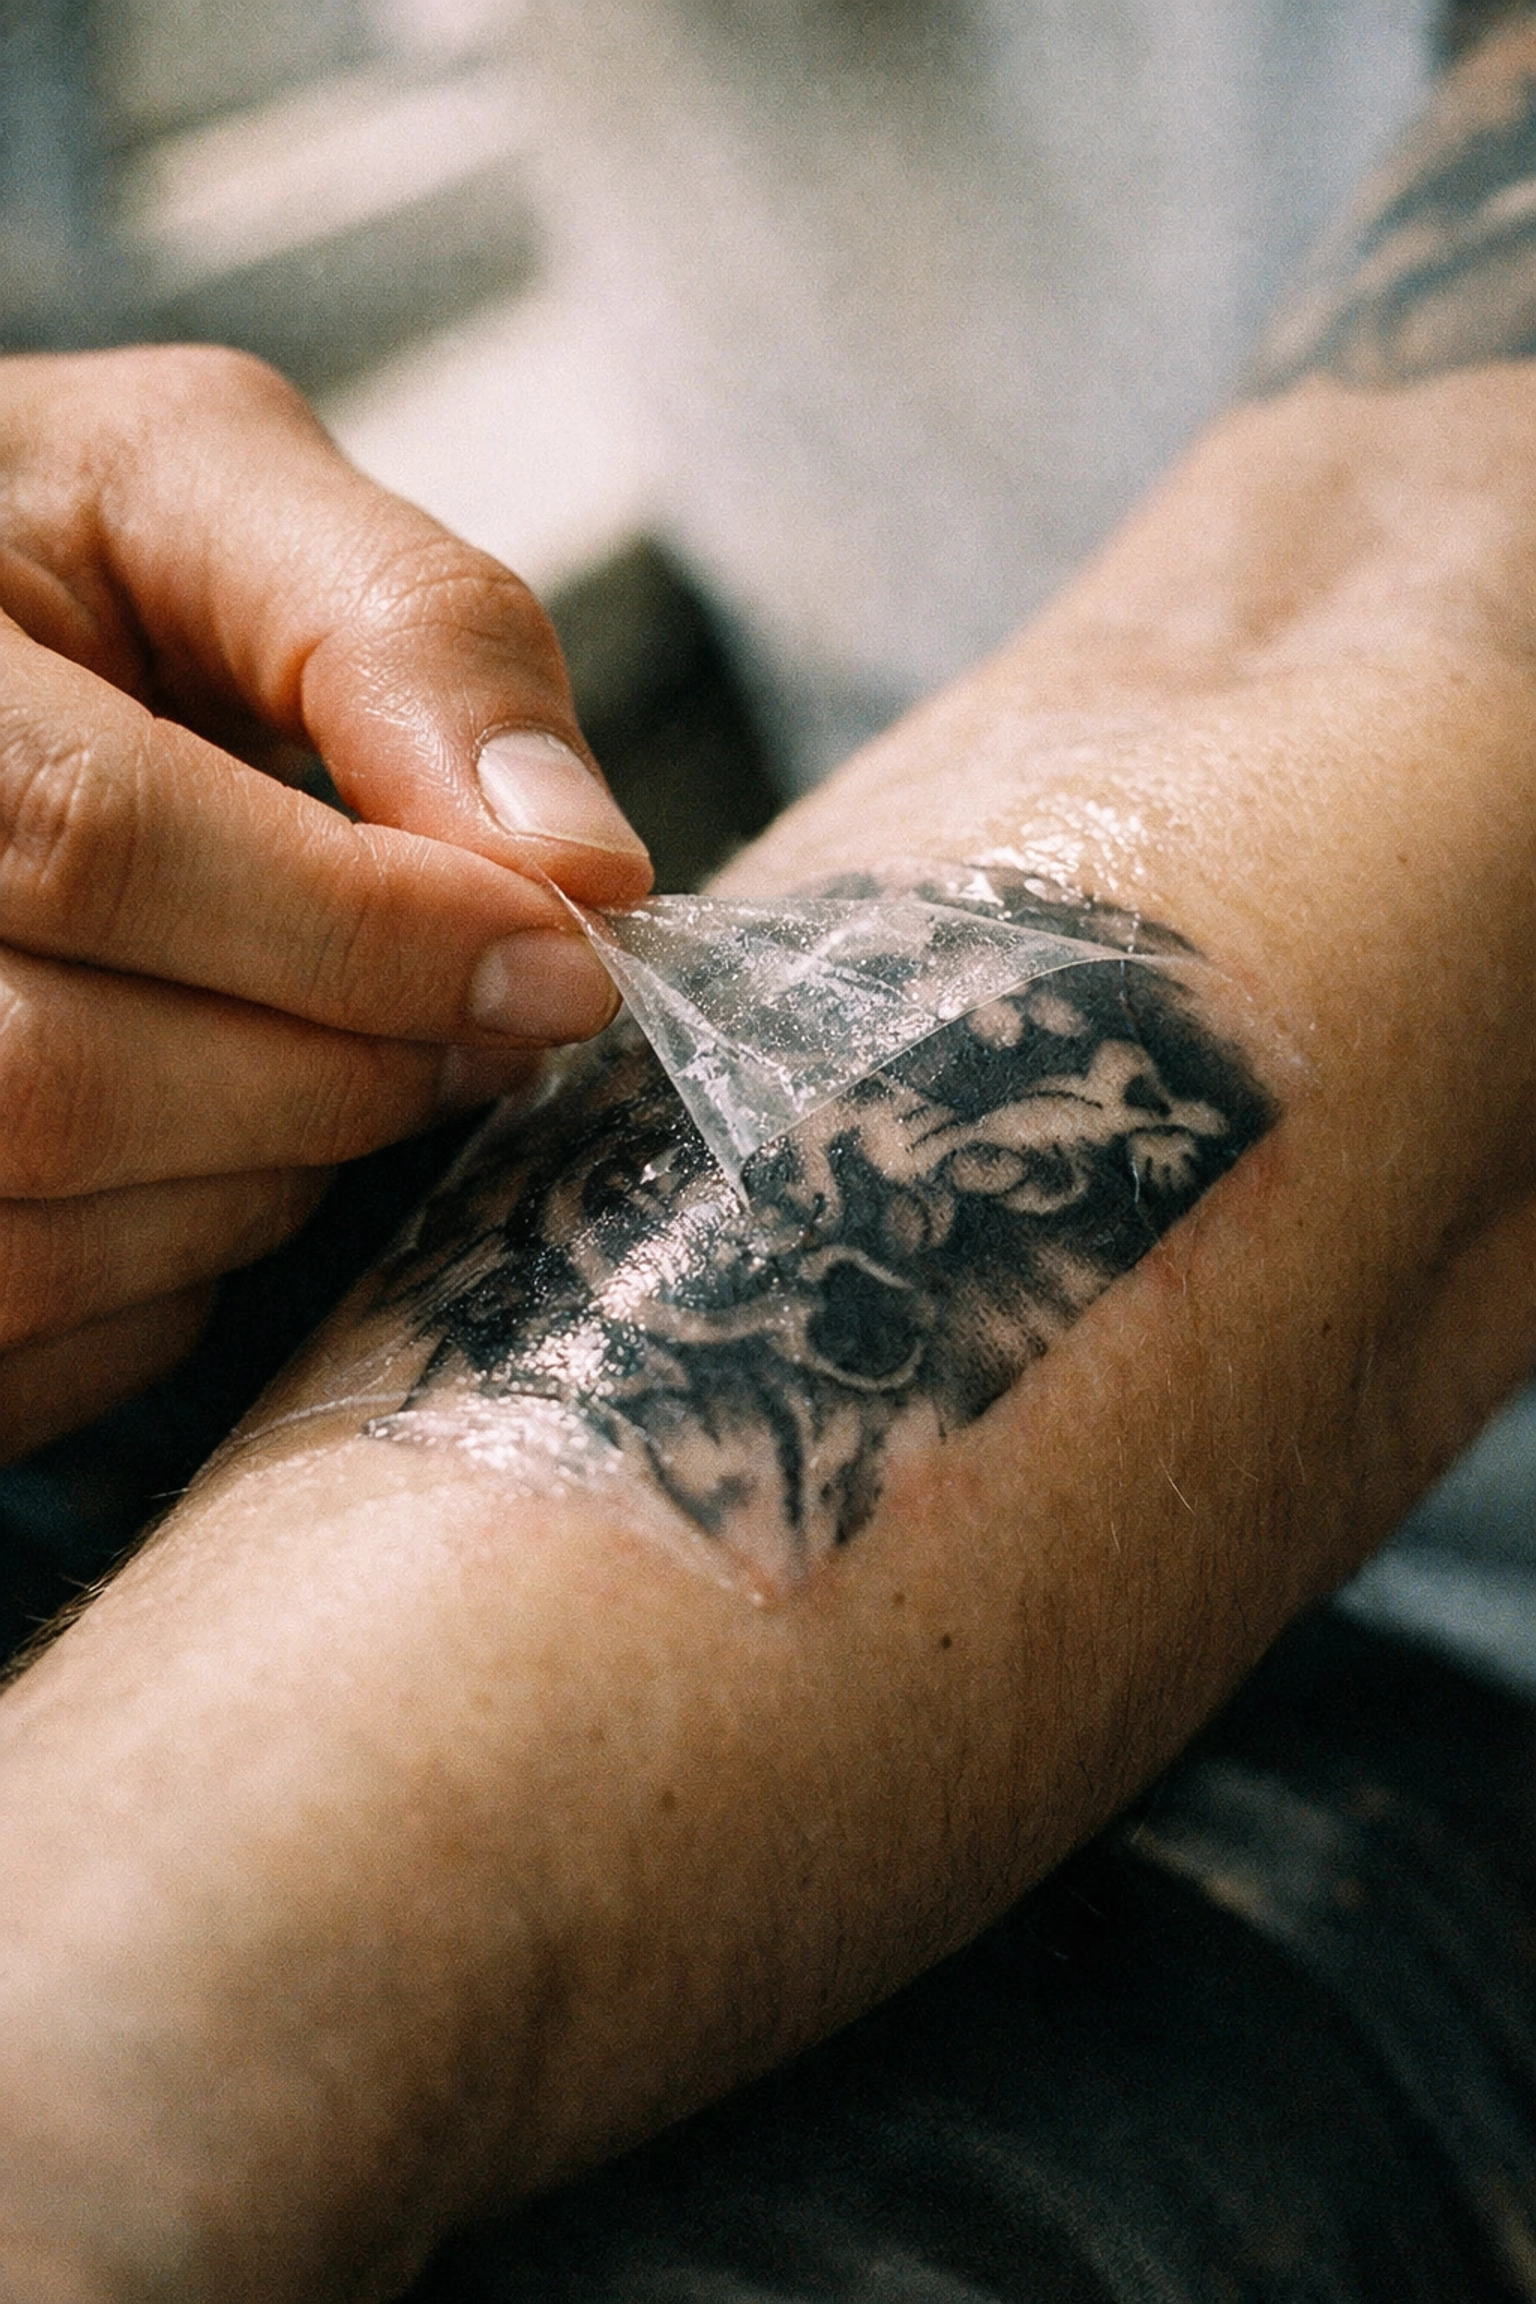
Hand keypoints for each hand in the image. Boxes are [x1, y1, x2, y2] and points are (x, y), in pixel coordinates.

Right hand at [0, 347, 650, 1457]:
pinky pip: (19, 1345)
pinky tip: (210, 1155)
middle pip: (55, 1082)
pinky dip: (166, 1286)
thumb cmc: (49, 562)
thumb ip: (402, 630)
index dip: (364, 933)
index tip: (564, 964)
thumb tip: (589, 866)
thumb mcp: (201, 495)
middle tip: (476, 1033)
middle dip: (334, 1077)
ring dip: (261, 1188)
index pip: (94, 843)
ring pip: (34, 1240)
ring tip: (336, 1070)